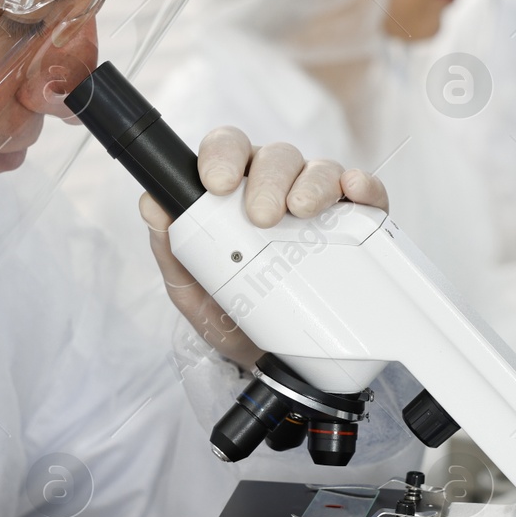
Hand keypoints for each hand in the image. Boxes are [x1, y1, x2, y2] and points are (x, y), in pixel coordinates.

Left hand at [141, 127, 387, 367]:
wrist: (275, 366)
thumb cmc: (232, 316)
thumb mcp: (192, 290)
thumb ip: (170, 248)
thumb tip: (150, 205)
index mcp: (235, 192)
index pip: (229, 150)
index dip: (222, 154)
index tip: (218, 182)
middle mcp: (277, 188)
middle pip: (276, 157)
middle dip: (267, 179)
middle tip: (262, 217)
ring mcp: (319, 202)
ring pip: (319, 169)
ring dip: (312, 183)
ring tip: (302, 212)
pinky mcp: (357, 222)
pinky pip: (365, 193)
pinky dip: (362, 186)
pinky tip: (354, 190)